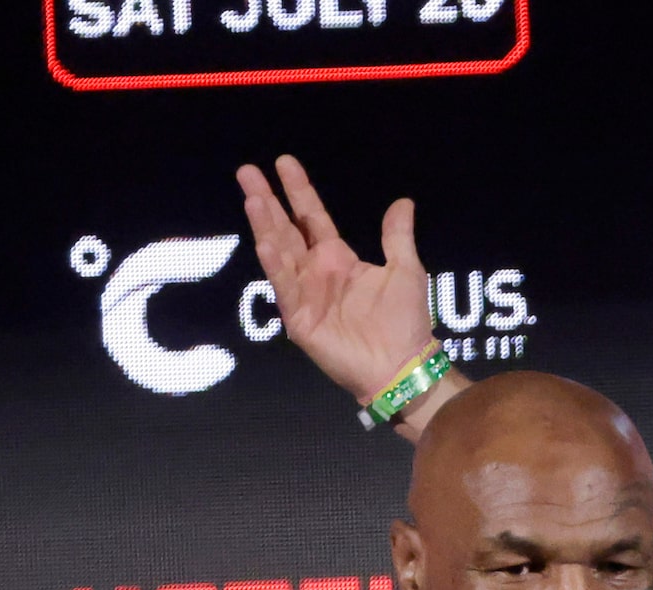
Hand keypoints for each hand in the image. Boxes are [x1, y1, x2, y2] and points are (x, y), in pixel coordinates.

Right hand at [236, 155, 439, 411]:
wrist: (403, 364)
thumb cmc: (405, 321)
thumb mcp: (406, 270)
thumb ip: (397, 236)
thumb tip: (403, 202)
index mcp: (338, 258)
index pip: (312, 217)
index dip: (298, 192)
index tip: (283, 163)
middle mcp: (316, 272)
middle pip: (286, 229)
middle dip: (266, 200)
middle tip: (246, 171)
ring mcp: (304, 294)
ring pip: (280, 252)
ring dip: (265, 226)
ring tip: (253, 198)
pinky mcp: (299, 318)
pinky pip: (285, 287)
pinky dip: (275, 265)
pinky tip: (265, 242)